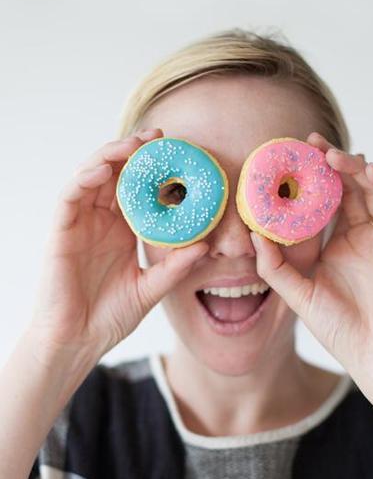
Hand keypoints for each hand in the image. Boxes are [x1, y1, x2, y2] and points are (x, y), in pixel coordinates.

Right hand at [28, 129, 208, 360]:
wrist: (79, 341)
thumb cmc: (110, 316)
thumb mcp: (151, 288)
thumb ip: (175, 268)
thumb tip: (205, 246)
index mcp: (122, 231)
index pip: (137, 190)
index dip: (154, 170)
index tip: (178, 154)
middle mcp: (101, 222)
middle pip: (116, 175)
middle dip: (134, 152)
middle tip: (159, 138)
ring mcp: (80, 224)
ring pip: (92, 177)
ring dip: (111, 155)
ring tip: (135, 144)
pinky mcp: (61, 231)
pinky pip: (71, 196)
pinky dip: (86, 177)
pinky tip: (106, 168)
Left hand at [250, 131, 372, 384]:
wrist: (372, 353)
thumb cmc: (338, 327)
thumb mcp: (297, 295)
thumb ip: (274, 268)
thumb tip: (252, 236)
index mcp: (335, 245)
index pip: (324, 201)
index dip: (310, 178)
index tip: (290, 157)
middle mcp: (359, 236)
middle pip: (348, 188)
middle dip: (331, 162)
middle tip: (309, 143)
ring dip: (356, 169)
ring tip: (332, 156)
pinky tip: (370, 170)